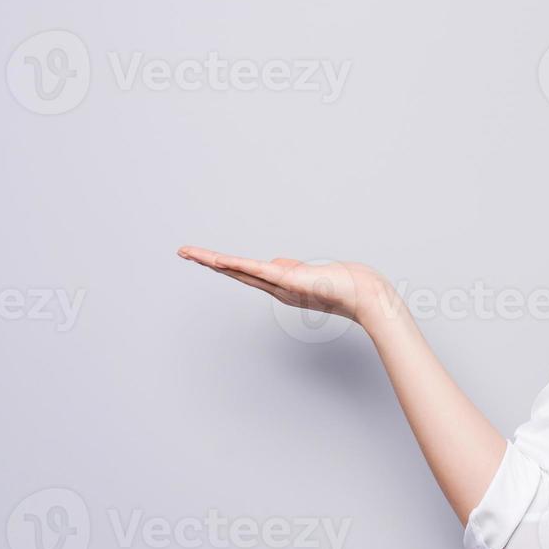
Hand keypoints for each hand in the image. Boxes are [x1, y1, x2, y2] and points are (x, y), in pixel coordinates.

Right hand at [177, 246, 398, 326]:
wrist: (365, 297)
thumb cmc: (345, 285)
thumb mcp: (312, 274)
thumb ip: (292, 269)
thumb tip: (277, 264)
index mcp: (281, 286)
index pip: (246, 273)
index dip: (222, 265)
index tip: (201, 257)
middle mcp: (278, 289)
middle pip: (236, 272)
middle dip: (208, 262)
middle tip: (183, 252)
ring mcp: (284, 286)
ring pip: (244, 272)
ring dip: (216, 262)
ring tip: (192, 253)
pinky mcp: (292, 282)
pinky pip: (262, 272)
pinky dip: (241, 266)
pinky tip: (223, 261)